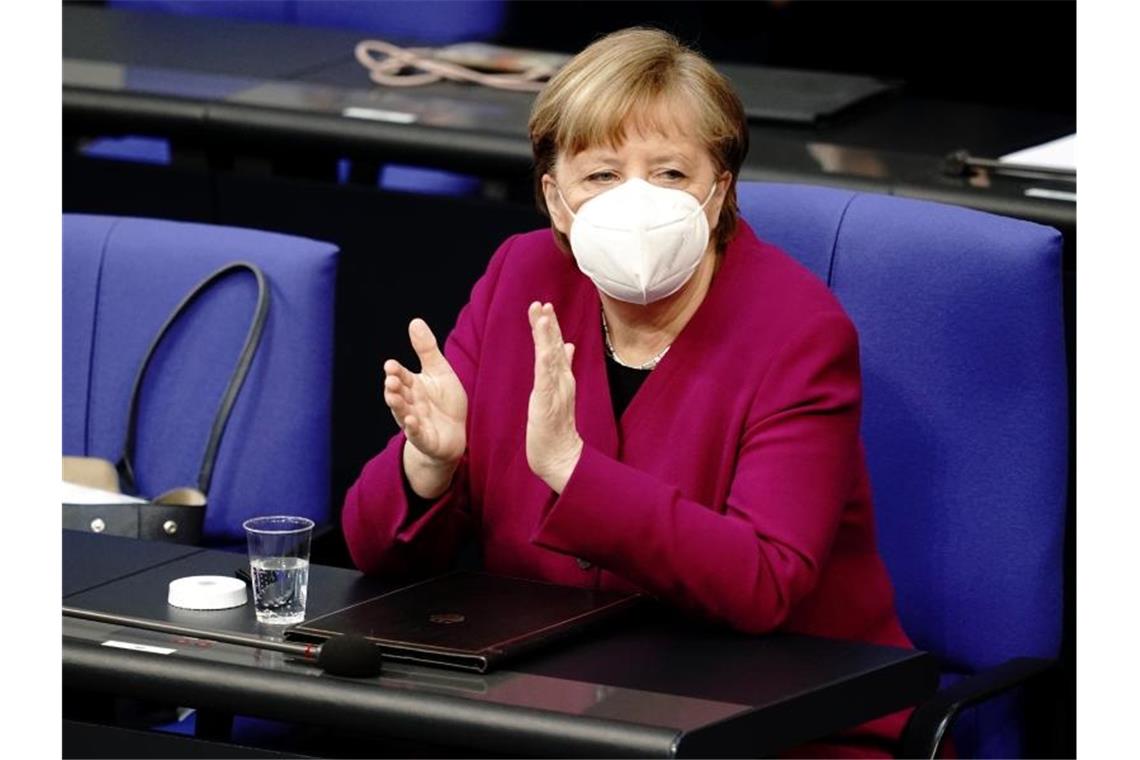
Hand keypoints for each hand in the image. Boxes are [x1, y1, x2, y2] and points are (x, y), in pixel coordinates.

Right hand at [383, 319, 466, 498]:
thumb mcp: (439, 372)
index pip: (402, 376)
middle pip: (399, 394)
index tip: (390, 365)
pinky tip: (411, 421)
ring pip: (403, 413)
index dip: (396, 371)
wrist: (453, 435)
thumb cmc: (444, 402)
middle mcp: (410, 403)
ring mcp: (416, 422)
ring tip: (392, 396)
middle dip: (393, 387)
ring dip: (398, 406)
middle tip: (390, 379)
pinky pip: (417, 434)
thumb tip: (414, 321)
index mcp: (413, 386)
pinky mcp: (425, 439)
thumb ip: (426, 350)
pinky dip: (413, 429)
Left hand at [526, 302, 583, 492]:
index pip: (556, 348)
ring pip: (551, 357)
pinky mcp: (549, 401)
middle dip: (549, 324)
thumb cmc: (556, 429)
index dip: (551, 328)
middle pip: (555, 347)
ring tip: (543, 314)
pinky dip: (547, 358)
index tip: (545, 307)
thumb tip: (568, 347)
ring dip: (548, 335)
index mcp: (562, 379)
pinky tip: (544, 346)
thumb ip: (563, 370)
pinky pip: (547, 375)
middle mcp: (562, 381)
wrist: (561, 457)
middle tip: (542, 303)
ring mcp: (556, 390)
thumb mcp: (558, 395)